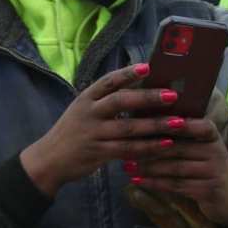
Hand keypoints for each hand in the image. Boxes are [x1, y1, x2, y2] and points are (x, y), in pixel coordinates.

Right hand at [20, 64, 189, 196]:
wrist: (48, 160)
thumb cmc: (73, 132)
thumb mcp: (83, 110)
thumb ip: (105, 101)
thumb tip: (141, 89)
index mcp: (86, 98)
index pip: (108, 81)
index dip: (128, 73)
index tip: (148, 67)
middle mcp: (89, 113)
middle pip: (121, 101)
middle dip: (148, 97)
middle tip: (172, 95)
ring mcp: (93, 133)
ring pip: (129, 128)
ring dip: (156, 125)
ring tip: (179, 122)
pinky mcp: (99, 153)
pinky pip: (128, 149)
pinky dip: (148, 147)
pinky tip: (165, 144)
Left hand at [127, 116, 227, 226]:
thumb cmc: (209, 168)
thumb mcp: (202, 149)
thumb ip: (183, 137)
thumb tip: (147, 121)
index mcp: (212, 136)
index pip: (195, 124)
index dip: (175, 123)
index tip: (148, 120)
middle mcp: (215, 151)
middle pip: (177, 147)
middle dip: (149, 148)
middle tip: (125, 147)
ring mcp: (213, 171)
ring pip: (174, 167)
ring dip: (148, 167)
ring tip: (127, 166)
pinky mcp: (207, 190)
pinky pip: (176, 185)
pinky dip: (155, 183)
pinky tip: (139, 180)